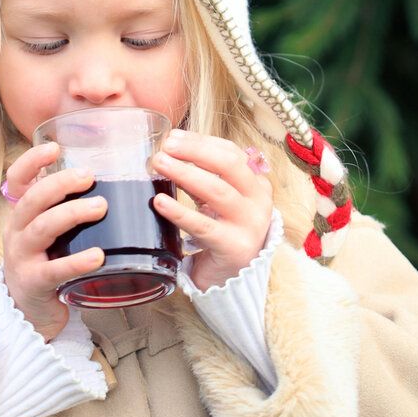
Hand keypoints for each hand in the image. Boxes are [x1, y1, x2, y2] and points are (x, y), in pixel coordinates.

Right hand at [1, 142, 106, 341]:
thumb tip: (112, 176)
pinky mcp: (33, 283)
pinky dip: (76, 261)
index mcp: (21, 214)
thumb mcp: (49, 232)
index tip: (54, 147)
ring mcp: (21, 257)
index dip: (32, 161)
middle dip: (59, 184)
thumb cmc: (48, 261)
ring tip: (100, 207)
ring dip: (71, 214)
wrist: (29, 311)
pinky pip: (54, 270)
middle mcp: (16, 231)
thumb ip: (67, 206)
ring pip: (41, 228)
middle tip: (88, 176)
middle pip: (31, 200)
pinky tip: (97, 256)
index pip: (16, 179)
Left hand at [150, 130, 273, 290]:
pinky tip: (159, 201)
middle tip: (164, 147)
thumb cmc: (221, 231)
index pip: (231, 153)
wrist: (231, 279)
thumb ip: (204, 176)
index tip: (173, 137)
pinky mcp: (233, 247)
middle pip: (228, 165)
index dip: (201, 142)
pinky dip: (179, 212)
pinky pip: (203, 226)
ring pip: (217, 191)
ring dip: (185, 173)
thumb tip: (170, 150)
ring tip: (158, 164)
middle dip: (194, 151)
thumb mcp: (217, 200)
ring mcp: (249, 225)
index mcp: (256, 184)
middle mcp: (258, 202)